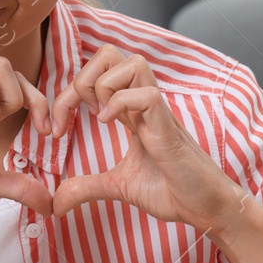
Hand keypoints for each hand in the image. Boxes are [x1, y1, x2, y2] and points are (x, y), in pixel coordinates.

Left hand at [49, 44, 248, 230]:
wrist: (206, 209)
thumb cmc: (172, 191)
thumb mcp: (119, 186)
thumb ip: (87, 187)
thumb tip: (57, 202)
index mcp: (131, 110)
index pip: (96, 74)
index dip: (67, 94)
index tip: (56, 130)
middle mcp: (143, 103)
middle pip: (110, 53)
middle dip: (82, 79)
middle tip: (79, 116)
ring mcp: (158, 111)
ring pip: (131, 62)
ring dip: (105, 86)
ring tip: (102, 118)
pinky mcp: (169, 126)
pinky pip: (147, 93)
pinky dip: (122, 104)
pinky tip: (114, 125)